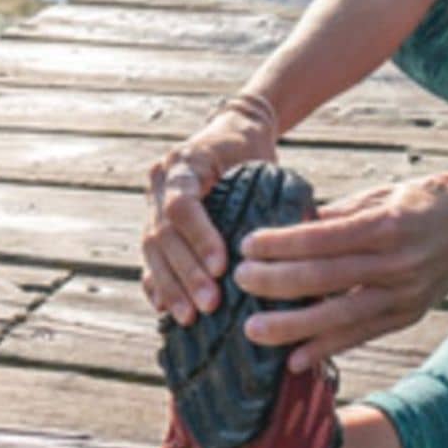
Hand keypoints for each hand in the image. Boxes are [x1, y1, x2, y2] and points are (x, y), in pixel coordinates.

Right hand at [141, 97, 278, 325]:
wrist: (232, 130)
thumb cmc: (253, 150)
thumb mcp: (264, 163)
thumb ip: (272, 198)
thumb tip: (298, 246)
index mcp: (185, 162)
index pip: (182, 204)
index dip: (199, 238)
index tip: (222, 266)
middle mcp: (161, 180)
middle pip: (163, 233)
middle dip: (186, 272)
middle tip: (209, 304)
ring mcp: (151, 201)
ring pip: (150, 249)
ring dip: (171, 286)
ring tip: (190, 317)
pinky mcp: (153, 221)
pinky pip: (148, 256)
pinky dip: (157, 283)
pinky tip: (167, 309)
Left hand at [232, 167, 447, 370]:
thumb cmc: (426, 198)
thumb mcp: (383, 194)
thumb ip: (338, 215)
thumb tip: (292, 229)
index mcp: (386, 224)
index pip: (322, 238)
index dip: (281, 244)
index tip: (246, 245)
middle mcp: (397, 263)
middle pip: (324, 278)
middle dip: (276, 283)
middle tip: (239, 283)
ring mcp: (405, 294)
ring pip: (339, 316)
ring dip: (292, 327)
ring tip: (253, 330)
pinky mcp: (410, 314)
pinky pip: (362, 335)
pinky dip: (328, 348)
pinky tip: (296, 359)